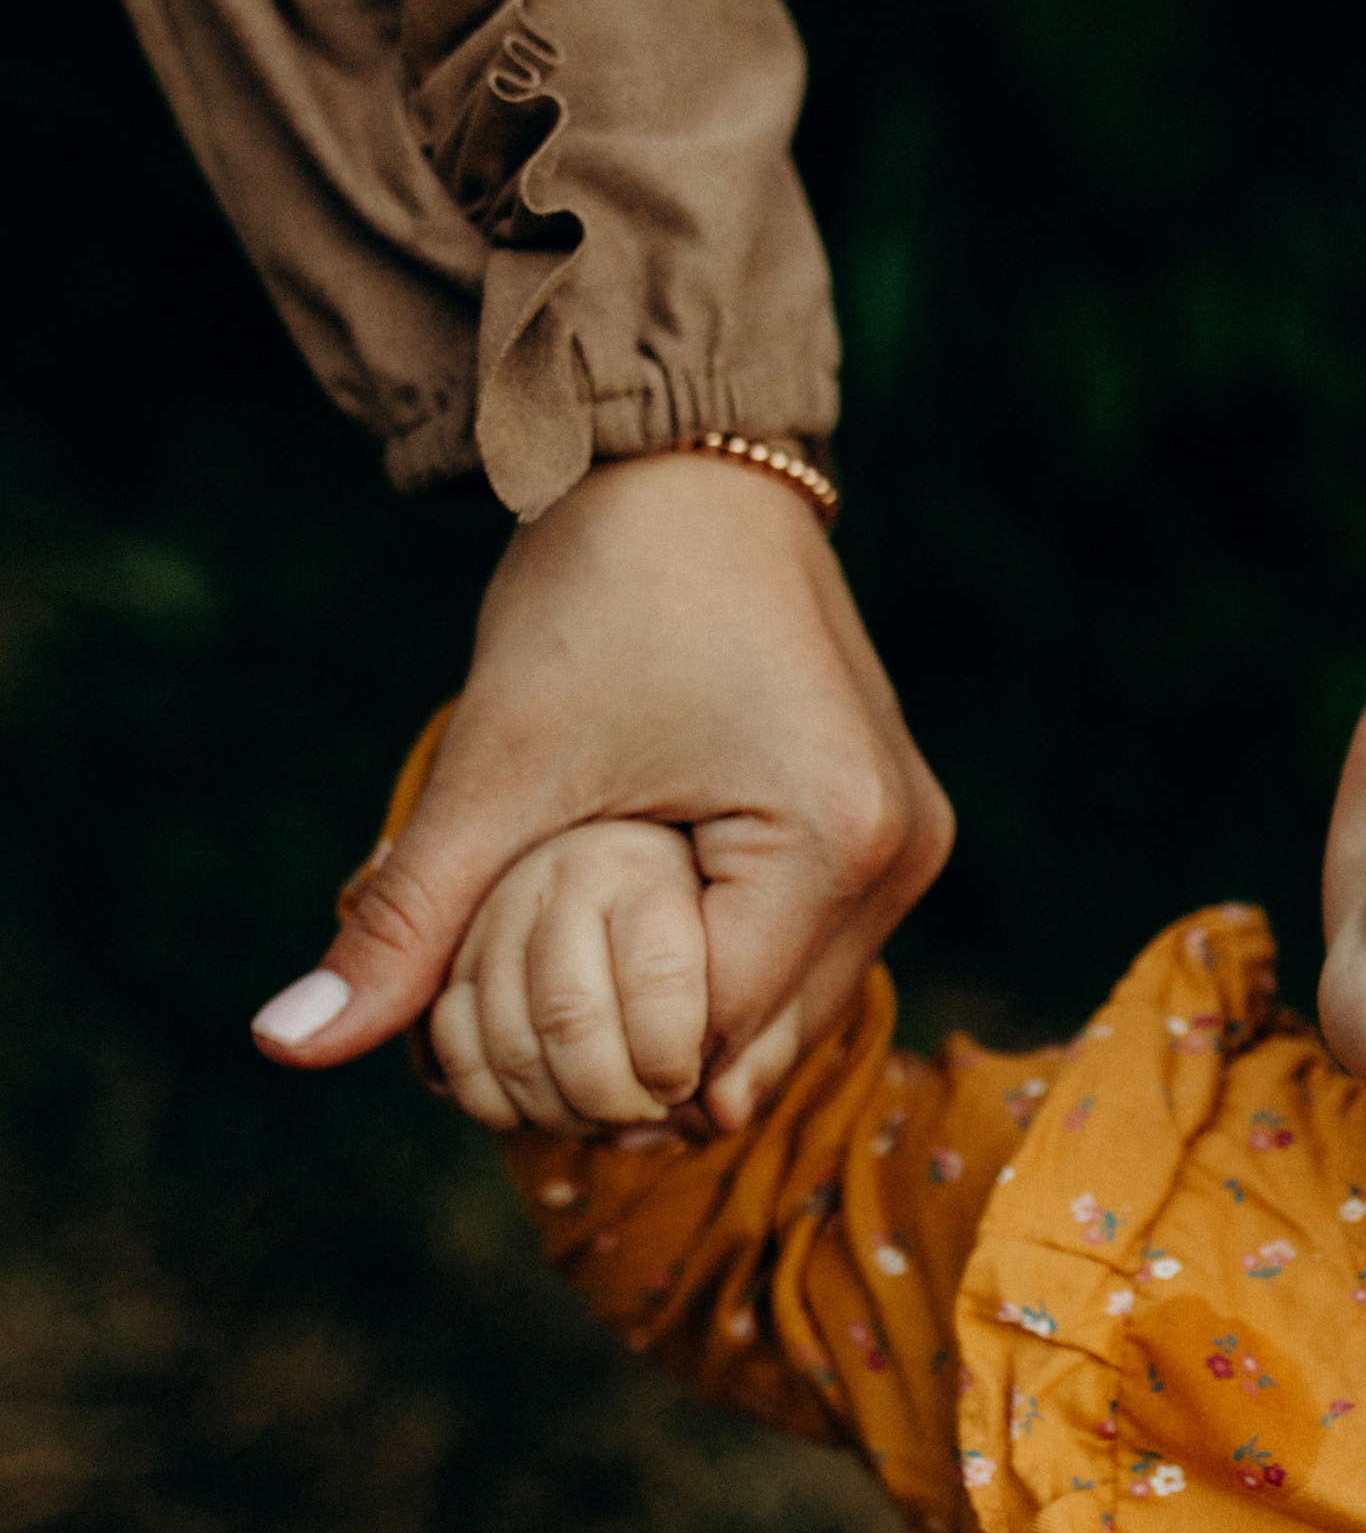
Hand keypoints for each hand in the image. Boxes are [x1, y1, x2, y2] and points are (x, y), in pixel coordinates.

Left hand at [249, 453, 950, 1129]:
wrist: (683, 464)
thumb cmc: (599, 592)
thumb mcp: (497, 764)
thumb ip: (409, 919)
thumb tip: (290, 1044)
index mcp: (832, 841)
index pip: (710, 1037)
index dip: (596, 1069)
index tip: (494, 1061)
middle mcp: (899, 853)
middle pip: (763, 1044)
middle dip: (643, 1060)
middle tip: (521, 1049)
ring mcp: (908, 840)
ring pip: (792, 1009)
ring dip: (689, 1018)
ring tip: (574, 993)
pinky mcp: (891, 824)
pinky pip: (810, 952)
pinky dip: (726, 966)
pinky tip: (638, 940)